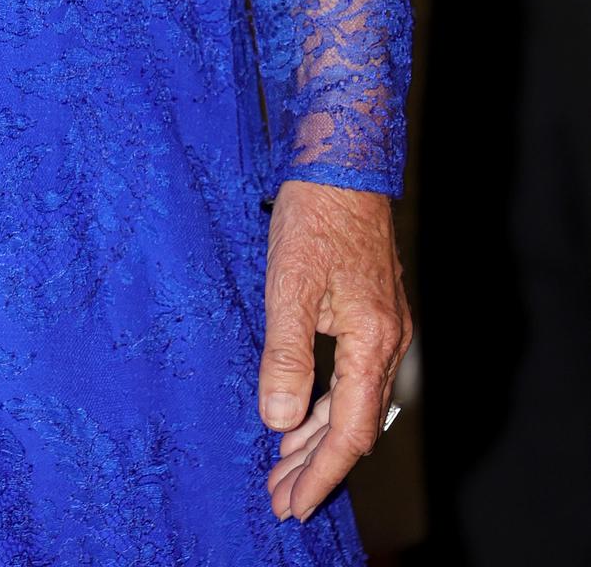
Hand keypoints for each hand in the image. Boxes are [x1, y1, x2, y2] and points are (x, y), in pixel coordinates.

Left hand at [260, 179, 410, 521]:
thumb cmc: (314, 217)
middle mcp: (388, 343)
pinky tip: (299, 415)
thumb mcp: (289, 285)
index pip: (349, 432)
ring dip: (319, 438)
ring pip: (354, 405)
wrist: (342, 164)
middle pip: (355, 427)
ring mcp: (384, 329)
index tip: (292, 503)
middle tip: (280, 498)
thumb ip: (286, 354)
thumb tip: (279, 419)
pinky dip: (326, 405)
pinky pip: (353, 379)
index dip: (321, 473)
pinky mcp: (372, 315)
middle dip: (317, 466)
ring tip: (283, 467)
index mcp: (373, 342)